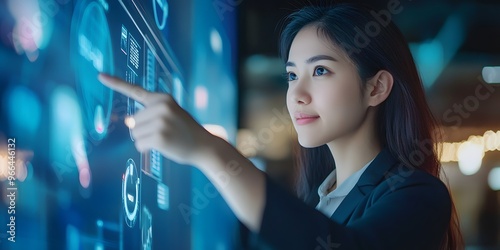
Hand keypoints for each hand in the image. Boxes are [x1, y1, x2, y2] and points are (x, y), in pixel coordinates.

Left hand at [98, 73, 212, 165]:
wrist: (204, 145)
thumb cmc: (185, 130)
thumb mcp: (171, 113)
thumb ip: (150, 113)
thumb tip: (129, 122)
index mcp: (162, 98)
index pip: (135, 90)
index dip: (115, 83)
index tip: (100, 76)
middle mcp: (161, 107)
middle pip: (132, 121)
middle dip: (143, 130)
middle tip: (165, 132)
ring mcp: (160, 121)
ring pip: (134, 134)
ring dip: (145, 140)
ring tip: (165, 138)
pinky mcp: (159, 137)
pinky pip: (139, 145)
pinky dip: (146, 149)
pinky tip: (163, 146)